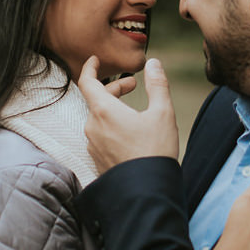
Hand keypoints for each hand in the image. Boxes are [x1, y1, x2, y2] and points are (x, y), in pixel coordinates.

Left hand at [78, 57, 179, 171]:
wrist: (146, 190)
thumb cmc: (155, 151)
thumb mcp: (163, 113)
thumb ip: (157, 85)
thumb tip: (153, 63)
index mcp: (104, 111)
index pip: (87, 82)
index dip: (90, 67)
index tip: (95, 59)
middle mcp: (92, 126)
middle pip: (97, 99)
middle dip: (114, 88)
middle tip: (134, 85)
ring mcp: (93, 144)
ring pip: (99, 117)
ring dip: (113, 107)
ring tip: (135, 110)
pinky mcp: (97, 158)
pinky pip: (100, 134)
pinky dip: (112, 125)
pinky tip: (130, 132)